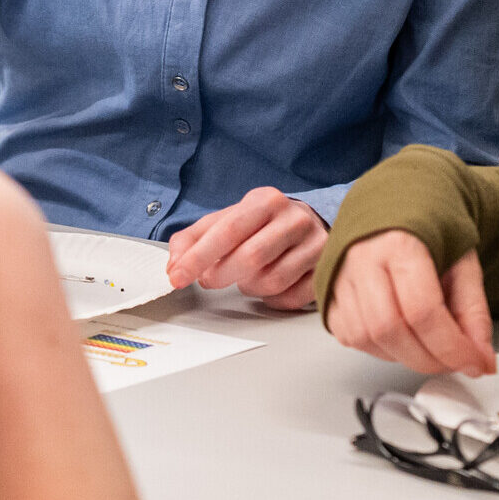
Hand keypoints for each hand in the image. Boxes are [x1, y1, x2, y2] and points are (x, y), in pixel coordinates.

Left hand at [165, 187, 328, 309]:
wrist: (310, 223)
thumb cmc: (262, 225)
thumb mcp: (226, 220)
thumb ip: (193, 239)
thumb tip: (173, 266)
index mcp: (267, 201)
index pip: (229, 230)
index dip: (199, 256)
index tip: (177, 276)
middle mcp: (295, 219)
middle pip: (252, 257)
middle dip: (222, 275)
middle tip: (209, 280)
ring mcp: (316, 245)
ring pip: (272, 281)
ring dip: (249, 287)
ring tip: (246, 276)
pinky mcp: (325, 269)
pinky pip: (291, 298)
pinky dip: (272, 299)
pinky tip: (269, 285)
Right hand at [324, 231, 496, 375]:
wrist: (394, 202)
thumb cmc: (427, 229)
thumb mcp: (464, 262)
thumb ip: (473, 311)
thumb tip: (480, 359)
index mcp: (399, 241)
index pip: (422, 311)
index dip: (451, 347)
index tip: (475, 362)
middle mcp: (361, 257)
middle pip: (390, 330)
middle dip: (429, 358)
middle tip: (455, 362)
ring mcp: (338, 276)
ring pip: (366, 338)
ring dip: (404, 356)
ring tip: (429, 346)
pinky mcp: (327, 294)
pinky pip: (350, 337)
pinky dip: (380, 348)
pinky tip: (401, 336)